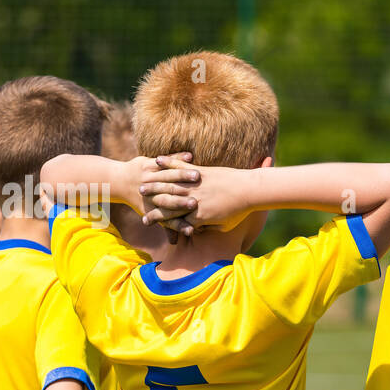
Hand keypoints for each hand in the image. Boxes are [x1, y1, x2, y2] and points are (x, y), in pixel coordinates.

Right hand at [139, 155, 254, 234]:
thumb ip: (208, 225)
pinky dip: (168, 163)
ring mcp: (196, 187)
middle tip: (138, 197)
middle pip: (166, 201)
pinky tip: (156, 160)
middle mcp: (193, 202)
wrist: (251, 192)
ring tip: (141, 182)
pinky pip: (180, 167)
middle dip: (150, 200)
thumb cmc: (240, 211)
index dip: (158, 219)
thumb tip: (198, 229)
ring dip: (154, 183)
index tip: (146, 220)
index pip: (172, 219)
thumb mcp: (223, 225)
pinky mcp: (201, 172)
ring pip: (170, 185)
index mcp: (198, 217)